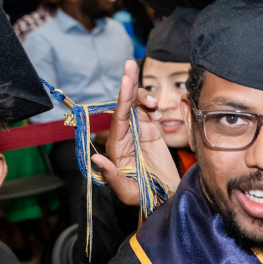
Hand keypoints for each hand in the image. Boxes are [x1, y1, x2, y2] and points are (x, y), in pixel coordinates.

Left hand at [91, 60, 181, 205]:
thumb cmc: (145, 198)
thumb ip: (112, 176)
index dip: (122, 98)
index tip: (125, 80)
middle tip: (130, 64)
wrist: (166, 197)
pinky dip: (153, 106)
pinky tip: (158, 112)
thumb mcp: (127, 192)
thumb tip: (97, 159)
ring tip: (154, 105)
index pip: (118, 118)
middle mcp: (124, 136)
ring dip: (143, 97)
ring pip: (135, 104)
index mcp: (116, 148)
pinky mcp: (150, 131)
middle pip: (124, 105)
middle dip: (128, 85)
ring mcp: (137, 132)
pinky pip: (148, 111)